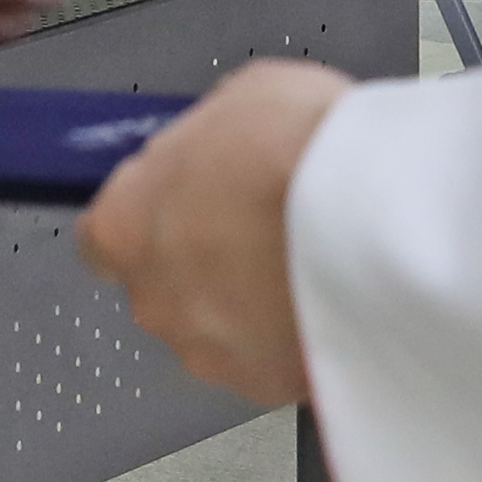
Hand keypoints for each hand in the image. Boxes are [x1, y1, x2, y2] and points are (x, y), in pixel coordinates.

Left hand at [82, 58, 352, 404]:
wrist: (380, 218)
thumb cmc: (302, 151)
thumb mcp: (243, 95)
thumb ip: (208, 138)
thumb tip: (216, 146)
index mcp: (126, 226)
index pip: (101, 239)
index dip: (147, 219)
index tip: (183, 205)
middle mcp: (155, 299)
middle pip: (165, 287)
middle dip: (206, 263)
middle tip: (262, 227)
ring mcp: (211, 352)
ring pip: (219, 329)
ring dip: (251, 304)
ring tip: (309, 262)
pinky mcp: (270, 386)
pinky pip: (275, 359)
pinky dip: (297, 334)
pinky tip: (334, 297)